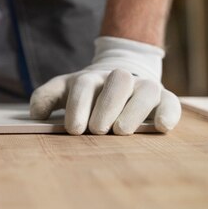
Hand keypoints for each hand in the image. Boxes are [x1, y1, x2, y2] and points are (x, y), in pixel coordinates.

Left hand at [30, 37, 180, 134]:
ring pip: (145, 91)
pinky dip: (168, 113)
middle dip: (106, 106)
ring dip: (133, 111)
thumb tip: (36, 114)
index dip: (78, 106)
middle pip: (116, 83)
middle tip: (96, 130)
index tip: (73, 129)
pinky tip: (161, 127)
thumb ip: (46, 98)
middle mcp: (119, 78)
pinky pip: (171, 102)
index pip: (84, 86)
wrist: (120, 77)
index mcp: (91, 78)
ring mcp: (143, 87)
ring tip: (121, 131)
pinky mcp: (164, 98)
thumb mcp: (63, 90)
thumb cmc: (86, 93)